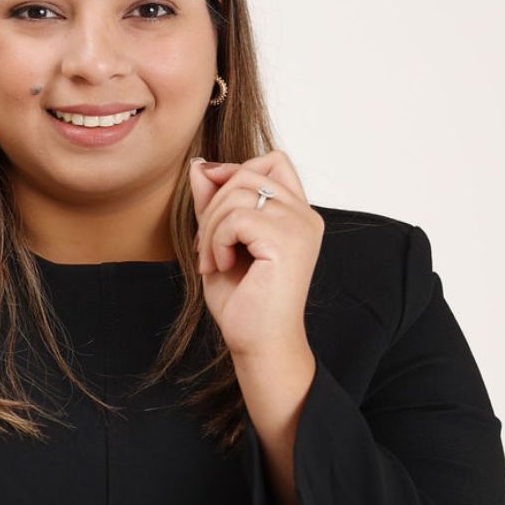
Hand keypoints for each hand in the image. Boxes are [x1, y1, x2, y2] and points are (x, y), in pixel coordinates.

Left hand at [188, 151, 324, 361]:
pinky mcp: (286, 241)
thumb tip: (199, 166)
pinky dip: (217, 242)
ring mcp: (300, 226)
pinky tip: (221, 267)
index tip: (213, 207)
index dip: (236, 171)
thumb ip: (214, 204)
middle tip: (205, 247)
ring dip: (211, 227)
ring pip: (238, 192)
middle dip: (214, 205)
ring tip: (212, 262)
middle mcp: (305, 216)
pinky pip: (236, 217)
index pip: (273, 160)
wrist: (258, 345)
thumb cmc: (244, 302)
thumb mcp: (220, 241)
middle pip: (248, 172)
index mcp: (298, 214)